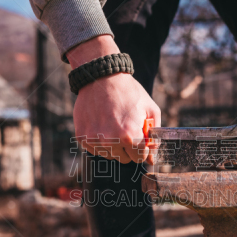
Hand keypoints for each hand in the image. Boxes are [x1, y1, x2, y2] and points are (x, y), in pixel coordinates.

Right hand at [69, 35, 160, 163]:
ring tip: (114, 125)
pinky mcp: (81, 137)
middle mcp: (110, 141)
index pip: (140, 158)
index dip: (142, 149)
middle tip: (127, 129)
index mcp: (129, 136)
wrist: (101, 77)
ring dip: (114, 145)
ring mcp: (94, 140)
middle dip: (129, 148)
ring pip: (110, 155)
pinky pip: (95, 149)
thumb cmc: (129, 92)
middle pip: (125, 159)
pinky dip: (100, 141)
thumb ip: (154, 136)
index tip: (141, 139)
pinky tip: (103, 125)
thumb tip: (151, 159)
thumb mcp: (150, 109)